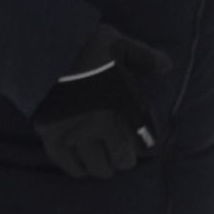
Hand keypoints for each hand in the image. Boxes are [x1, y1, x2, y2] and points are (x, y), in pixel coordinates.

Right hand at [32, 24, 172, 178]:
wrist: (45, 49)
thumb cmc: (87, 46)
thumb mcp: (121, 45)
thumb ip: (145, 58)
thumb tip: (167, 66)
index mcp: (120, 103)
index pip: (141, 140)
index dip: (144, 145)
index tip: (141, 144)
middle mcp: (99, 123)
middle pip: (119, 160)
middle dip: (124, 160)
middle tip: (123, 156)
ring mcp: (75, 133)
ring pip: (95, 167)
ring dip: (103, 166)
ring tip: (104, 162)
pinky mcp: (52, 137)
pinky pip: (69, 165)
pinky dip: (79, 168)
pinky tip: (82, 164)